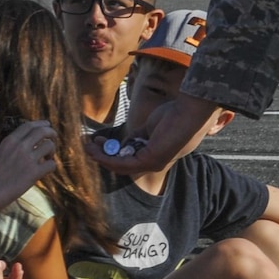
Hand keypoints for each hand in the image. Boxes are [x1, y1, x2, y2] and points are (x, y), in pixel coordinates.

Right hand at [0, 120, 58, 198]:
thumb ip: (10, 148)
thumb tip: (21, 144)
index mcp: (9, 141)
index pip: (28, 125)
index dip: (40, 124)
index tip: (47, 125)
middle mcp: (19, 147)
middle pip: (43, 131)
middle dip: (51, 133)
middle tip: (54, 139)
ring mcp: (26, 159)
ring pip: (49, 146)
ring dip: (52, 151)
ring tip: (48, 158)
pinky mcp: (33, 173)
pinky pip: (51, 164)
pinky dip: (51, 166)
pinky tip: (46, 170)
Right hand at [90, 91, 220, 176]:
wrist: (189, 111)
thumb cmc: (175, 115)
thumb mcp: (150, 127)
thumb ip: (138, 136)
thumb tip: (125, 141)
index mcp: (155, 154)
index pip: (130, 159)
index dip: (111, 153)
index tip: (98, 142)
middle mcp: (154, 162)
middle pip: (122, 165)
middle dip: (103, 156)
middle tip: (89, 146)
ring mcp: (153, 163)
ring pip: (121, 166)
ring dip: (102, 158)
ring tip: (88, 149)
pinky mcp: (151, 160)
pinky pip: (124, 163)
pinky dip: (109, 158)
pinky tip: (97, 151)